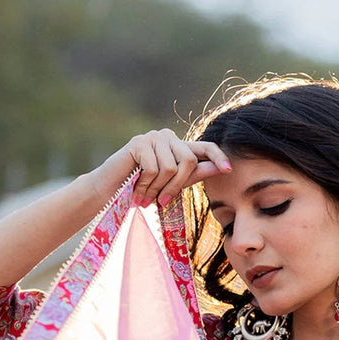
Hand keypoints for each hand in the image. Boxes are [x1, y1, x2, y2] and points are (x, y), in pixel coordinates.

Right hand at [90, 129, 231, 208]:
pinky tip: (135, 190)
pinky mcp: (138, 142)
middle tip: (161, 202)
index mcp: (178, 147)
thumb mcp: (172, 184)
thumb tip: (221, 167)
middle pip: (187, 161)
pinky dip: (145, 184)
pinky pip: (153, 167)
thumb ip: (195, 174)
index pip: (204, 146)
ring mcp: (152, 137)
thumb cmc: (141, 190)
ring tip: (145, 197)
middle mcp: (167, 137)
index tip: (228, 169)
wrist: (110, 192)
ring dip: (157, 188)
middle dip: (176, 186)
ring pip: (170, 167)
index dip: (217, 156)